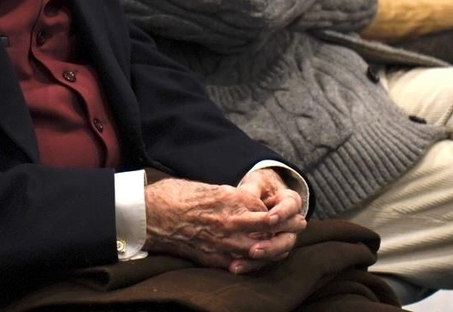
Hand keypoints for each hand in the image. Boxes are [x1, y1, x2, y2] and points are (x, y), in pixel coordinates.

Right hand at [144, 177, 302, 274]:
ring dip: (276, 247)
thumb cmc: (177, 196)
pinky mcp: (214, 258)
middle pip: (272, 230)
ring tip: (286, 244)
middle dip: (288, 229)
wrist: (153, 215)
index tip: (291, 211)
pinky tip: (258, 258)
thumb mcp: (212, 188)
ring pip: (262, 250)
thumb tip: (248, 203)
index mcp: (234, 200)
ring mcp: (224, 243)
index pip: (270, 210)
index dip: (283, 212)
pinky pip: (241, 264)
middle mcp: (233, 222)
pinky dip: (253, 262)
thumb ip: (233, 197)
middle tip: (300, 225)